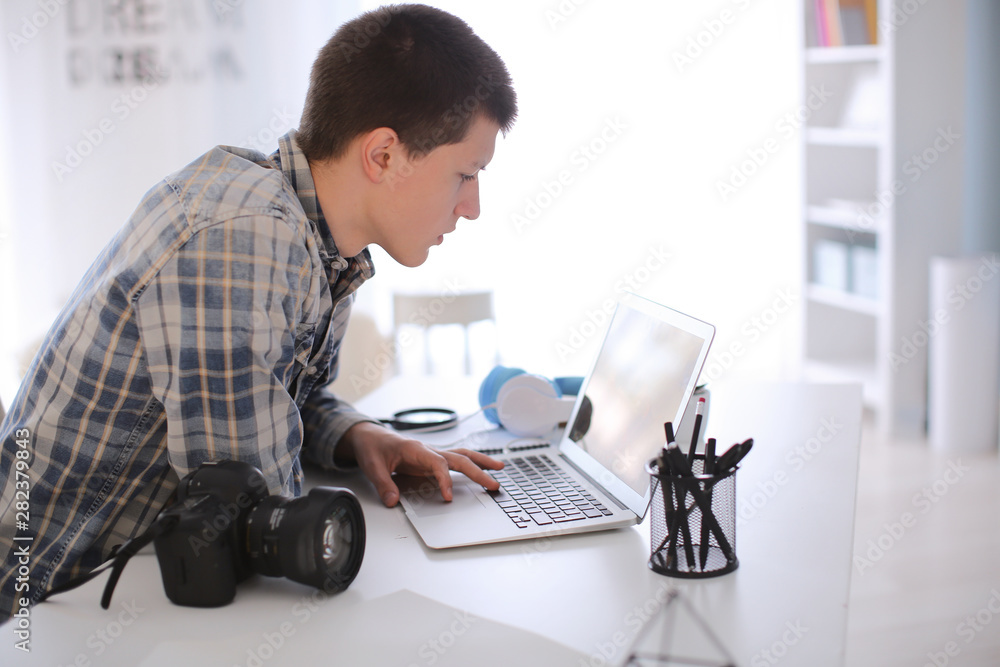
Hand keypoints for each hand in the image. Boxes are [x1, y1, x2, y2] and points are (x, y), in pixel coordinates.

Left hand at [337, 421, 503, 506]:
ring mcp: (433, 454)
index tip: (449, 497)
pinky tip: (482, 469)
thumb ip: (383, 484)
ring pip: (462, 455)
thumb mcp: (372, 467)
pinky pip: (456, 460)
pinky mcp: (432, 460)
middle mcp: (429, 451)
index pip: (438, 464)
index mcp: (416, 450)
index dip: (446, 480)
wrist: (370, 436)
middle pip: (459, 459)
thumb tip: (392, 501)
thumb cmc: (373, 448)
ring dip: (481, 462)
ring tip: (499, 469)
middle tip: (493, 485)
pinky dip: (472, 464)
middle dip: (478, 472)